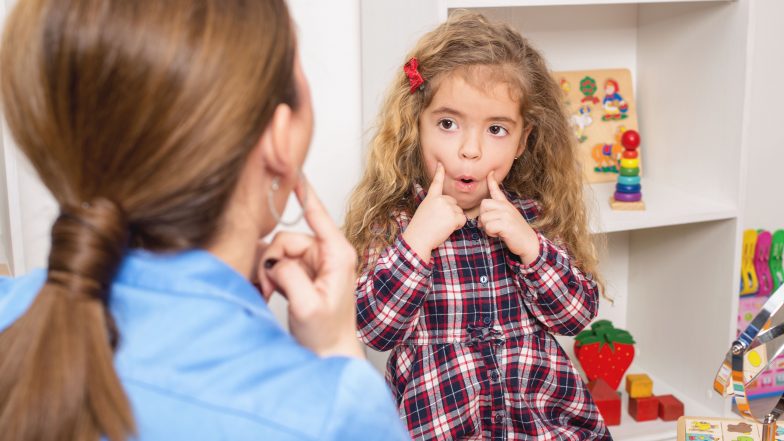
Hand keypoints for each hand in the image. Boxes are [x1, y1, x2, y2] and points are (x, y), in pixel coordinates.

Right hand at [257, 177, 363, 358]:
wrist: (329, 354)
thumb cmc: (326, 334)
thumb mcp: (307, 304)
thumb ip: (289, 275)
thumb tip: (274, 259)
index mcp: (337, 254)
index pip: (318, 215)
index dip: (304, 192)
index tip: (293, 170)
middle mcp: (327, 254)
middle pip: (286, 237)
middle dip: (273, 261)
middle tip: (270, 288)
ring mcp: (313, 263)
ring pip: (277, 251)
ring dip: (269, 272)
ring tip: (273, 295)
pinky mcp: (301, 272)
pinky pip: (276, 263)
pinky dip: (269, 277)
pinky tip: (272, 293)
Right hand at [402, 162, 465, 259]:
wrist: (418, 238)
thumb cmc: (420, 228)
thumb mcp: (424, 210)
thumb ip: (435, 205)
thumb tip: (449, 206)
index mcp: (431, 197)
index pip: (436, 183)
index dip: (439, 172)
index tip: (441, 164)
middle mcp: (440, 199)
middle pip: (454, 203)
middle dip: (451, 212)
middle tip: (439, 221)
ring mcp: (447, 207)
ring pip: (459, 212)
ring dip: (454, 220)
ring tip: (441, 226)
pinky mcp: (453, 217)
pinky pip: (462, 220)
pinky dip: (458, 226)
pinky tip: (447, 229)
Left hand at [478, 171, 539, 264]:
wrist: (529, 243)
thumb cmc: (515, 233)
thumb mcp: (507, 219)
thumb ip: (494, 216)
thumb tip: (479, 221)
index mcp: (506, 205)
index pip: (497, 190)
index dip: (492, 181)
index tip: (490, 172)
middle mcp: (506, 207)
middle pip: (483, 205)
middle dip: (483, 217)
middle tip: (492, 225)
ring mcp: (506, 215)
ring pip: (484, 218)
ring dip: (487, 228)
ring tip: (498, 230)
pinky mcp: (506, 224)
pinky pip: (488, 227)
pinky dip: (491, 233)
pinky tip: (500, 234)